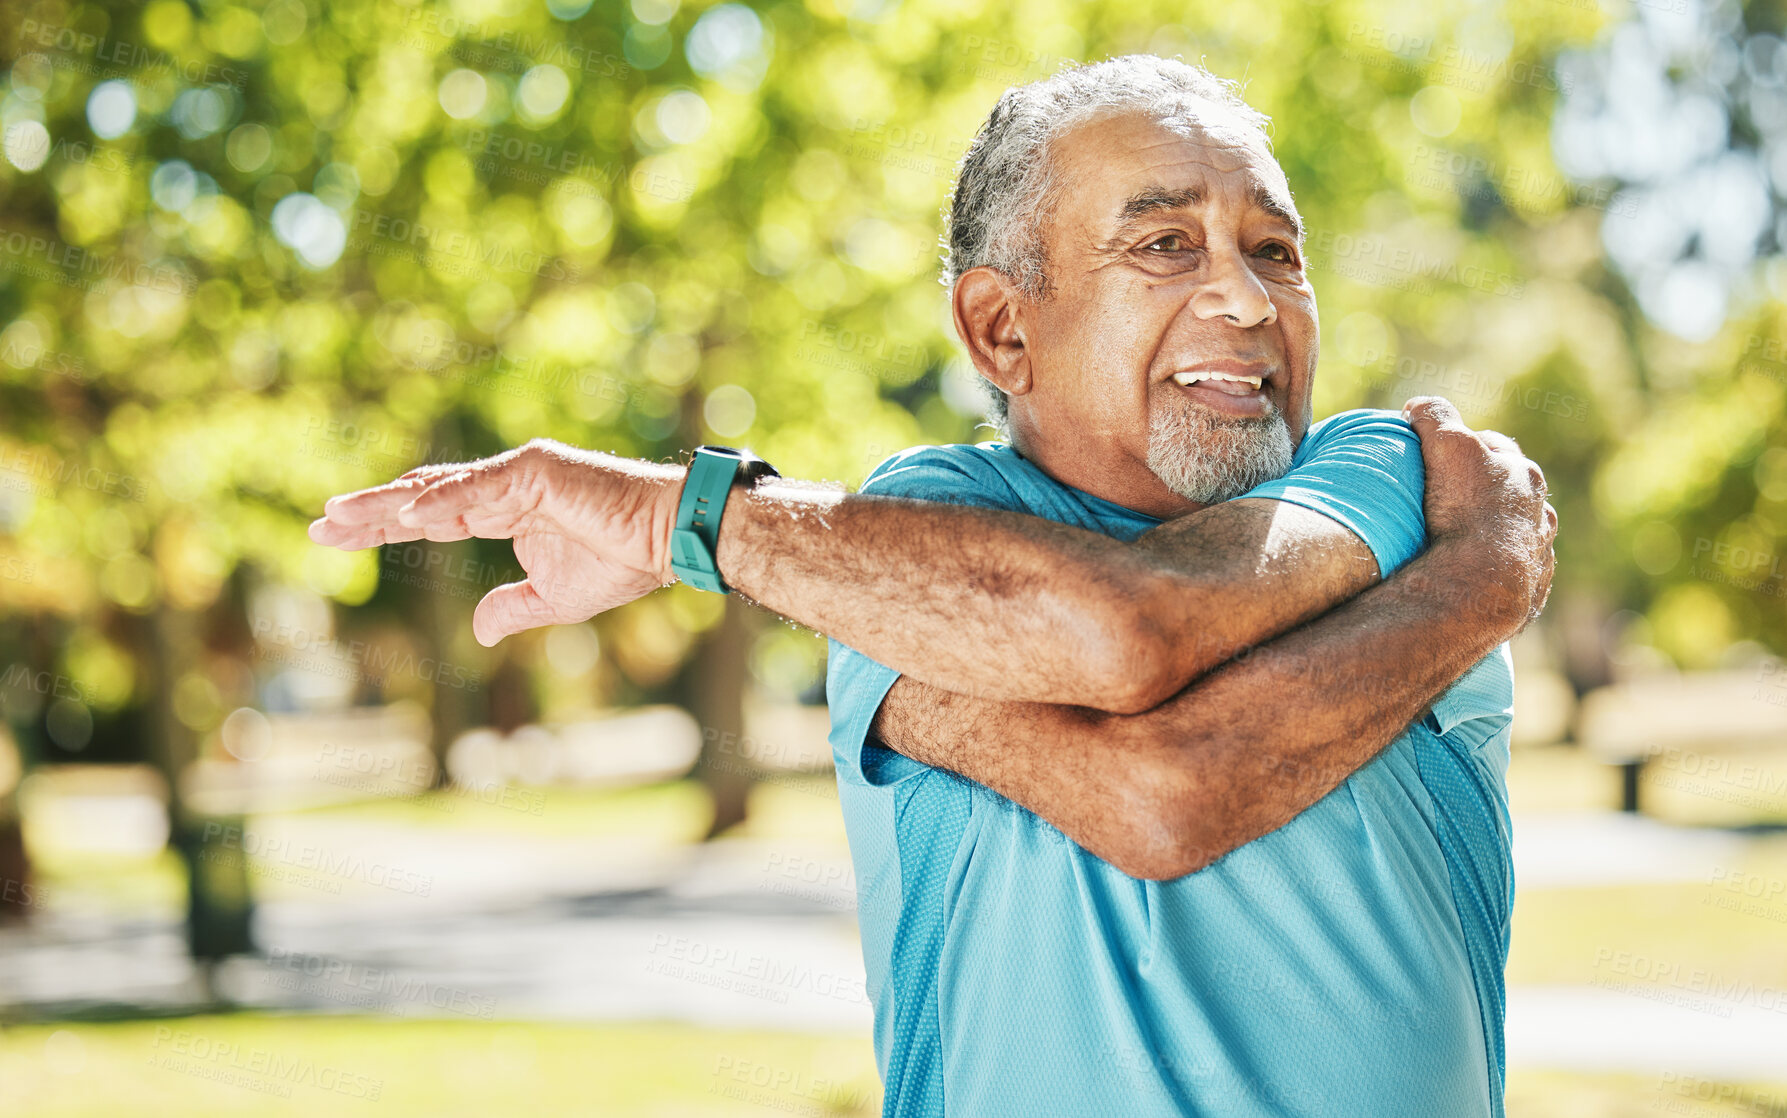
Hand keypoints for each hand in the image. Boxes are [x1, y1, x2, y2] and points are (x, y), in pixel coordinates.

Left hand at [308, 438, 686, 645]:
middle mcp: (501, 487)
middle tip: (319, 525)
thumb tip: (478, 630)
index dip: (383, 527)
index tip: (336, 536)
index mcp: (503, 512)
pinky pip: (478, 489)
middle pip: (421, 499)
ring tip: (342, 514)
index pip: (430, 519)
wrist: (667, 540)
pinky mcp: (534, 472)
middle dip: (369, 512)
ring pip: (438, 489)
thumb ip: (511, 607)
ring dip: (388, 503)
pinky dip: (442, 501)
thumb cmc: (622, 562)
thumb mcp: (553, 598)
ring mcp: (515, 475)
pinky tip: (406, 515)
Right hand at [1403, 396, 1557, 629]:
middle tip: (1451, 497)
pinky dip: (1497, 572)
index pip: (1495, 447)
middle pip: (1512, 490)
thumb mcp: (1447, 446)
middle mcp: (1539, 511)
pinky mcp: (1531, 592)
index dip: (1468, 445)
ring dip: (1497, 533)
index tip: (1440, 453)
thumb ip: (1435, 416)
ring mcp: (1538, 553)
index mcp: (1522, 474)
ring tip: (1463, 542)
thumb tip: (1418, 406)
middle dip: (1488, 489)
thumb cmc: (1465, 511)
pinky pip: (1514, 575)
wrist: (1481, 585)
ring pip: (1519, 534)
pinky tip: (1474, 578)